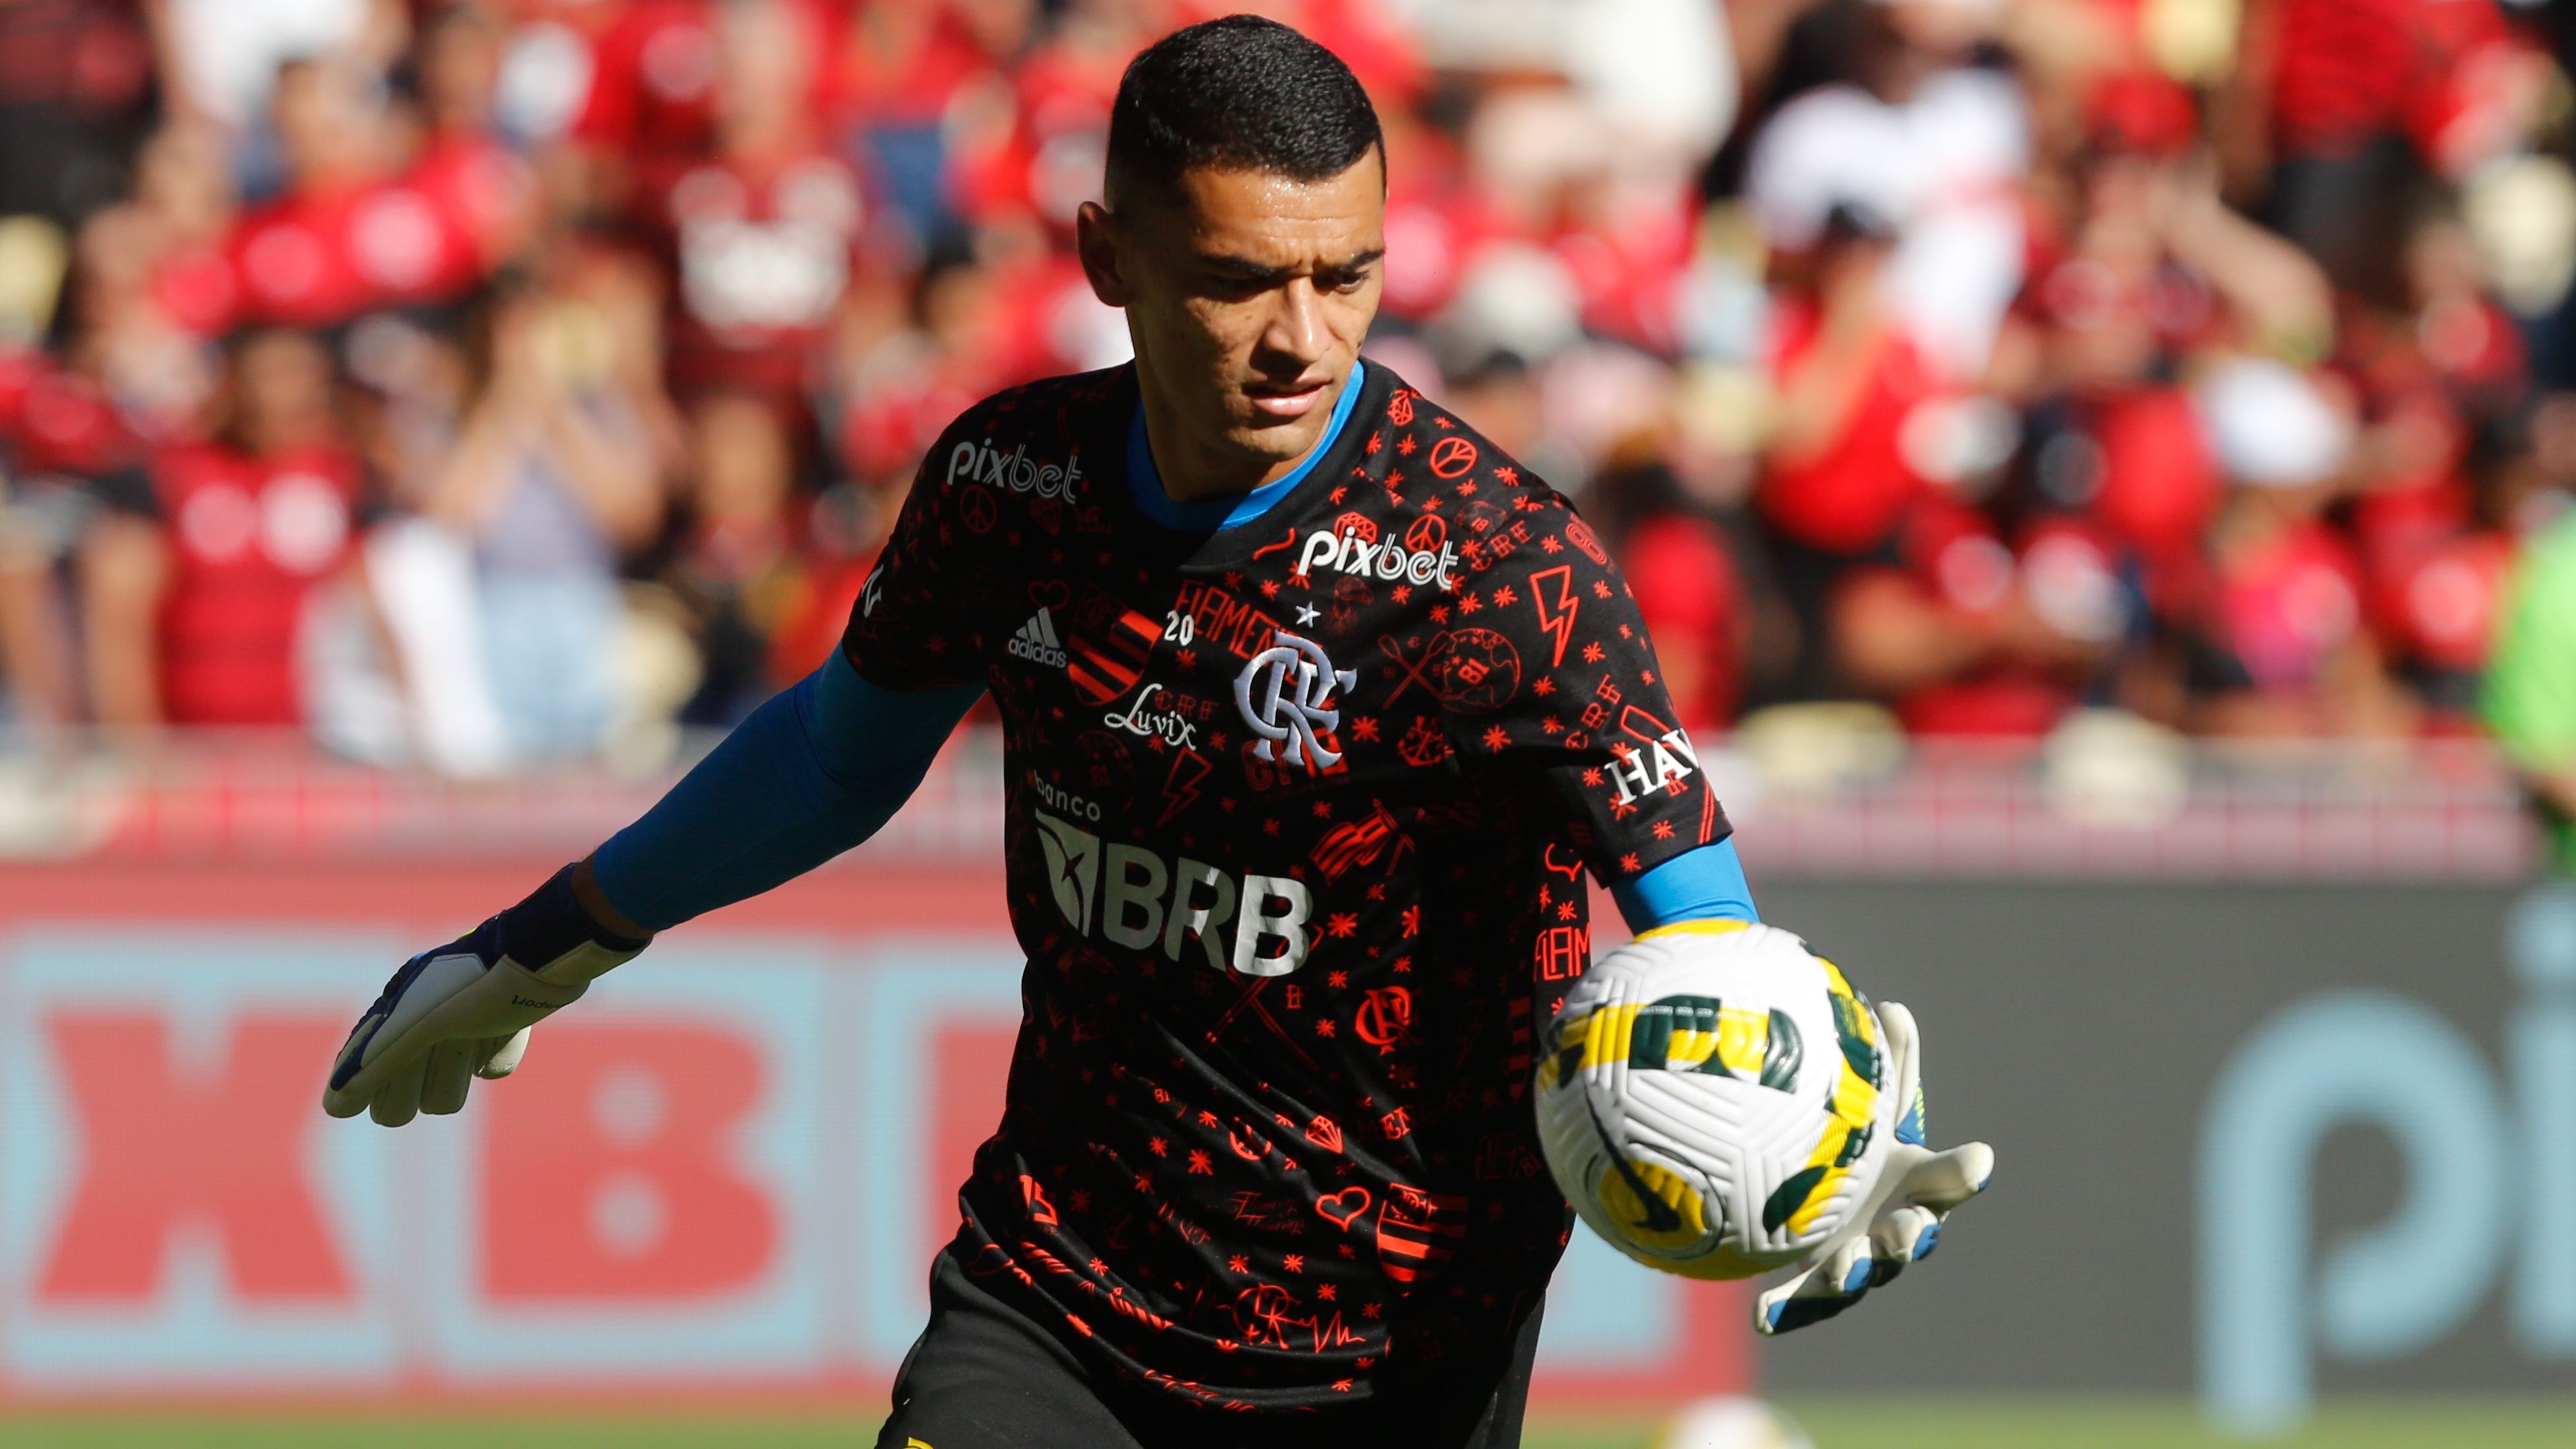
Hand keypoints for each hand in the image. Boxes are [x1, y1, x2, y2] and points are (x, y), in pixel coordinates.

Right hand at [323, 865, 648, 1126]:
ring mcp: (464, 1023)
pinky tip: (504, 1030)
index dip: (365, 1087)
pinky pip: (493, 1066)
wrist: (545, 953)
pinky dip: (499, 1054)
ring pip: (449, 1088)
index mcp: (394, 1009)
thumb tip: (333, 1103)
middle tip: (439, 1049)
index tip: (362, 1096)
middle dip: (419, 1081)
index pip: (362, 1067)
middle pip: (403, 1095)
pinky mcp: (502, 1025)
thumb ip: (377, 1061)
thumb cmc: (474, 983)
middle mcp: (424, 1017)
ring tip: (472, 1040)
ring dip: (458, 1070)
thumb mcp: (419, 1022)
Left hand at [1753, 1000, 1992, 1334]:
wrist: (1821, 1199)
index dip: (1960, 1173)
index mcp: (1916, 1189)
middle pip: (1910, 1239)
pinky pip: (1799, 1301)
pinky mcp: (1814, 1282)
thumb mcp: (1873, 1109)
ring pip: (1860, 1275)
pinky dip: (1785, 1312)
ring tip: (1844, 1265)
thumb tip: (1894, 1007)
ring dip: (1854, 1272)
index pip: (1945, 1180)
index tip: (1974, 1158)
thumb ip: (1890, 1067)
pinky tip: (1760, 1318)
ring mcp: (1856, 1261)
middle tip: (1904, 1227)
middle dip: (1912, 1234)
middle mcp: (1893, 1232)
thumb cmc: (1858, 1150)